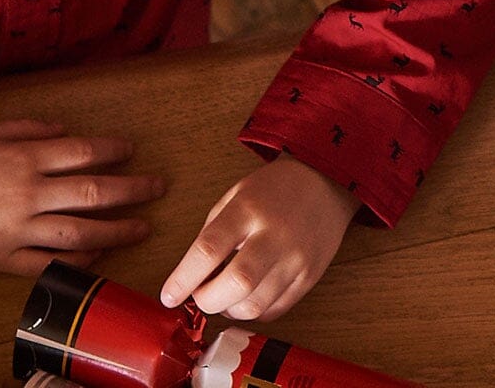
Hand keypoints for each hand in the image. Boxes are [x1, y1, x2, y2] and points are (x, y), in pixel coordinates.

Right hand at [0, 119, 165, 273]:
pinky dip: (77, 262)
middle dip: (130, 190)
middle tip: (157, 187)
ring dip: (116, 230)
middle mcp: (28, 194)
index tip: (132, 151)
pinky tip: (98, 256)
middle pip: (91, 192)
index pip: (83, 153)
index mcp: (24, 158)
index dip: (113, 151)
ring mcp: (18, 230)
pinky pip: (49, 264)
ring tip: (142, 227)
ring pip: (79, 233)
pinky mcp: (5, 260)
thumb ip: (29, 128)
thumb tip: (64, 131)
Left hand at [159, 156, 359, 321]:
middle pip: (235, 284)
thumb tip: (191, 276)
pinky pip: (275, 310)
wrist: (325, 182)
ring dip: (229, 310)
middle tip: (200, 296)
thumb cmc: (274, 189)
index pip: (209, 250)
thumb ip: (213, 232)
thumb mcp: (236, 194)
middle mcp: (274, 235)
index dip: (183, 279)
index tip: (168, 296)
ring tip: (224, 296)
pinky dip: (253, 311)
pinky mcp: (310, 277)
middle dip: (208, 300)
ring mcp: (295, 259)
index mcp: (248, 209)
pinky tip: (247, 296)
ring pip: (254, 305)